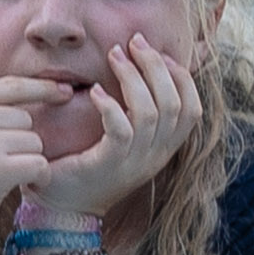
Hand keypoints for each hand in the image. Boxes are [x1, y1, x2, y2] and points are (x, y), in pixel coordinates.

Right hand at [0, 64, 66, 254]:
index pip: (8, 86)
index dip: (41, 88)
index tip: (64, 92)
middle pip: (24, 117)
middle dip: (22, 140)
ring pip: (34, 141)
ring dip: (28, 160)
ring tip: (1, 179)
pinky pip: (38, 164)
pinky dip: (38, 177)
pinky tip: (22, 187)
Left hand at [27, 38, 210, 223]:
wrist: (61, 212)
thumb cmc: (87, 169)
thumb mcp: (123, 142)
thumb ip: (137, 114)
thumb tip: (144, 72)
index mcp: (163, 149)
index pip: (192, 110)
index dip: (182, 77)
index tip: (161, 54)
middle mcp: (154, 156)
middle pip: (174, 104)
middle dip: (156, 66)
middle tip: (134, 42)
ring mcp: (134, 162)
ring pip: (151, 113)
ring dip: (133, 78)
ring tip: (114, 56)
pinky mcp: (108, 164)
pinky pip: (121, 130)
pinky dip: (110, 105)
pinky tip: (96, 91)